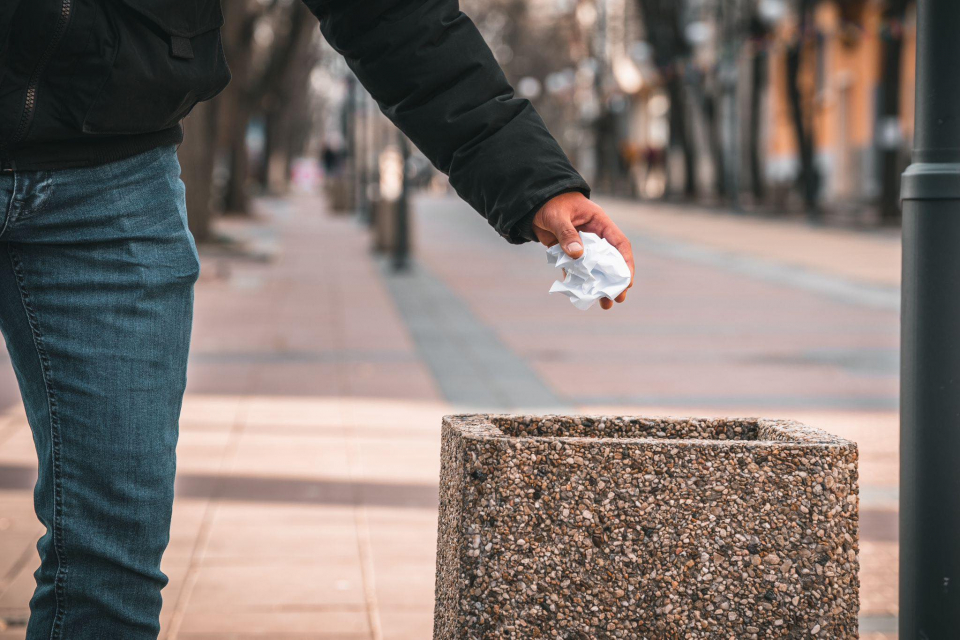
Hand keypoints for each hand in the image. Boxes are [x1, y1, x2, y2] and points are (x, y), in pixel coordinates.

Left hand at [532, 192, 634, 309]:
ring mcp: (582, 246)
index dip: (626, 262)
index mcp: (599, 223)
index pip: (619, 244)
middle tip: (618, 298)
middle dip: (615, 280)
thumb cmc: (550, 203)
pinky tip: (582, 297)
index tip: (628, 280)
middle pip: (610, 260)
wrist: (533, 203)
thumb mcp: (558, 216)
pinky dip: (579, 283)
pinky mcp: (568, 253)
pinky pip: (576, 270)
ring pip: (595, 269)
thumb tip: (577, 255)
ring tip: (604, 304)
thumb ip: (567, 234)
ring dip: (599, 286)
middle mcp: (594, 236)